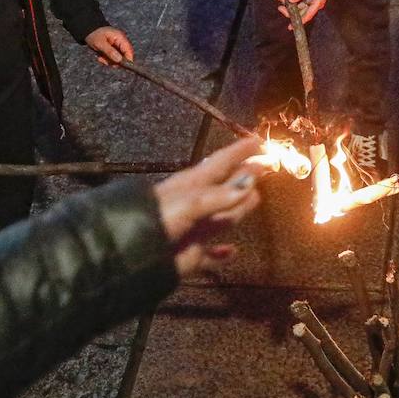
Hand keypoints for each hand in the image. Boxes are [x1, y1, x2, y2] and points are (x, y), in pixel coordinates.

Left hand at [86, 26, 133, 65]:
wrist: (89, 31)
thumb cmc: (94, 34)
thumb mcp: (100, 43)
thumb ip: (110, 51)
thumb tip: (119, 60)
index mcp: (120, 37)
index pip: (129, 50)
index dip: (127, 59)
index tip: (120, 66)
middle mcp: (121, 42)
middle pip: (124, 56)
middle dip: (114, 61)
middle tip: (104, 60)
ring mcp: (118, 46)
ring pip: (118, 59)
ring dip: (109, 61)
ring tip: (100, 58)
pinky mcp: (114, 50)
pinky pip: (113, 58)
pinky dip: (107, 59)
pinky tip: (101, 57)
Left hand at [153, 137, 264, 275]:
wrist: (134, 253)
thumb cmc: (160, 218)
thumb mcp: (191, 202)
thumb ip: (221, 195)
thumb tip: (251, 182)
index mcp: (193, 184)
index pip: (222, 162)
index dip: (241, 151)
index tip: (261, 141)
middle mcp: (196, 204)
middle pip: (226, 187)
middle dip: (244, 176)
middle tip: (264, 167)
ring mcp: (195, 229)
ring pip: (224, 217)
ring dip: (239, 208)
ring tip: (256, 197)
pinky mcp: (192, 254)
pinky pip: (211, 255)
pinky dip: (222, 254)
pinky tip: (232, 252)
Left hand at [275, 0, 330, 24]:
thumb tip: (291, 0)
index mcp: (318, 1)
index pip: (308, 15)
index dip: (299, 21)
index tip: (290, 26)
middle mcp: (316, 4)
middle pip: (302, 13)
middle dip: (290, 11)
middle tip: (280, 7)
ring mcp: (313, 3)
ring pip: (300, 7)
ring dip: (290, 4)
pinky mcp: (310, 0)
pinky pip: (300, 3)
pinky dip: (293, 0)